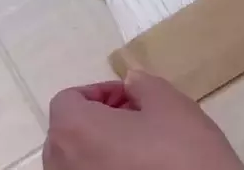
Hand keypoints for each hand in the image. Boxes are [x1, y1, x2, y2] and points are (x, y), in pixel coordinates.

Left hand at [43, 71, 243, 169]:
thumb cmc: (181, 152)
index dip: (100, 92)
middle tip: (137, 117)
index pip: (67, 101)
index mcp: (75, 130)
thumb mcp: (170, 104)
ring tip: (140, 147)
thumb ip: (143, 84)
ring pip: (75, 161)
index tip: (131, 97)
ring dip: (99, 146)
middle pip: (66, 132)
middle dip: (98, 119)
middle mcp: (62, 165)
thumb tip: (130, 82)